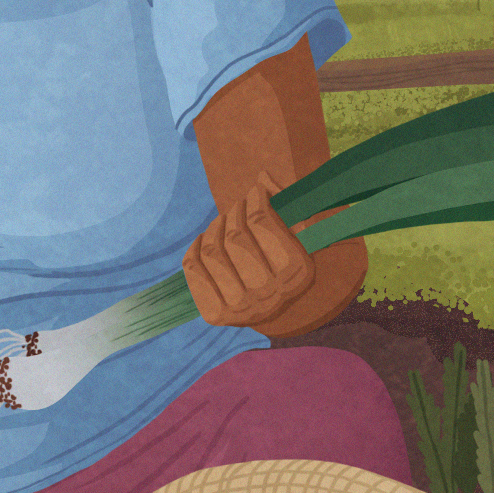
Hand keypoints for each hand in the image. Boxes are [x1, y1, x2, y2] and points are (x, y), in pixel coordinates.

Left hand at [184, 173, 316, 330]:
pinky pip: (192, 267)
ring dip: (214, 227)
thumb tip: (262, 177)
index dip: (253, 198)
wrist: (279, 308)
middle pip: (234, 236)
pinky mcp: (216, 315)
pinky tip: (206, 238)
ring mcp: (241, 310)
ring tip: (223, 221)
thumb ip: (287, 203)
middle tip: (237, 206)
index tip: (254, 191)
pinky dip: (196, 246)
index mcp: (297, 271)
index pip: (259, 220)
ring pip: (211, 251)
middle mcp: (270, 295)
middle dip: (233, 213)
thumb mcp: (300, 231)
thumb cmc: (290, 258)